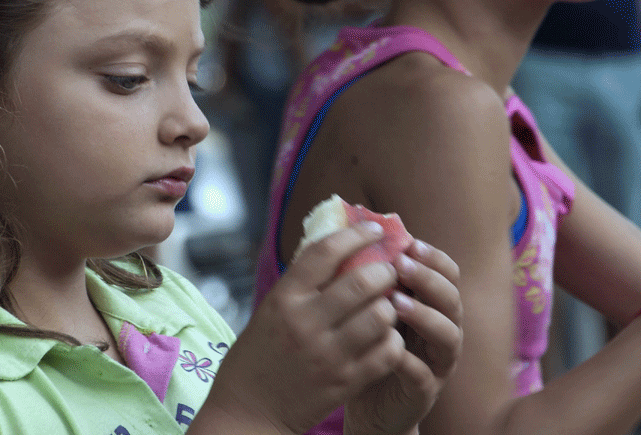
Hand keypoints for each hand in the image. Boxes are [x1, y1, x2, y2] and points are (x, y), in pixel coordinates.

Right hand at [204, 222, 405, 433]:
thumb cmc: (258, 356)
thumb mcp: (270, 310)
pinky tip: (386, 337)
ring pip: (381, 315)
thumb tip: (338, 247)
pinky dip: (393, 340)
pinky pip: (387, 351)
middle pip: (362, 281)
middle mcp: (305, 322)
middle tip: (390, 270)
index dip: (356, 234)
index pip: (326, 252)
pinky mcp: (345, 382)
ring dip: (391, 306)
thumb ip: (301, 283)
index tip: (375, 229)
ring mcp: (328, 354)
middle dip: (386, 270)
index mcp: (284, 298)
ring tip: (388, 305)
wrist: (247, 412)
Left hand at [344, 240, 461, 434]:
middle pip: (452, 298)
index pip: (447, 273)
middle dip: (429, 279)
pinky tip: (391, 351)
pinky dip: (410, 362)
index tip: (410, 242)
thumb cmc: (368, 343)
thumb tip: (356, 226)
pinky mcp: (425, 391)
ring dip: (425, 316)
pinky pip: (424, 375)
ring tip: (396, 303)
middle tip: (402, 264)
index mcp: (432, 304)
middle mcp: (444, 329)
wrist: (367, 399)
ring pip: (448, 336)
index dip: (434, 257)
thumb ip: (372, 274)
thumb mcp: (371, 306)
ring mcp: (438, 361)